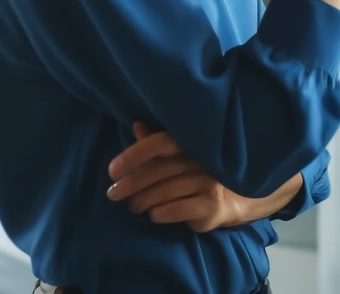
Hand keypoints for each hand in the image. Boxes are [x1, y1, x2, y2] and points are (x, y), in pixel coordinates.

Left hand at [106, 122, 243, 232]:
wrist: (227, 199)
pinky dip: (159, 213)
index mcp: (189, 142)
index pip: (159, 142)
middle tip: (113, 194)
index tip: (113, 170)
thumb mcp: (174, 156)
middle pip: (159, 170)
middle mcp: (200, 159)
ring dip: (143, 200)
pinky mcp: (210, 205)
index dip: (135, 154)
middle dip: (132, 183)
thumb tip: (136, 125)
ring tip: (132, 206)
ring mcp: (207, 182)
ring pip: (166, 191)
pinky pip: (178, 209)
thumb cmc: (193, 173)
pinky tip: (152, 215)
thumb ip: (154, 142)